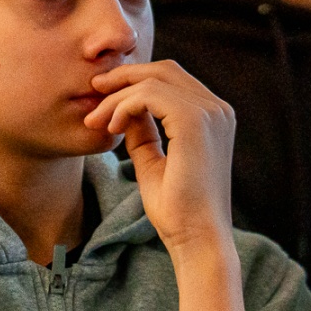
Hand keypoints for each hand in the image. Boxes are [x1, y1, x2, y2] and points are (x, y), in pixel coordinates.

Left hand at [86, 61, 236, 253]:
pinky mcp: (195, 121)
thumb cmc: (177, 211)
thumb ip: (143, 133)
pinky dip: (124, 105)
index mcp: (213, 118)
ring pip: (153, 81)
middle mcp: (217, 109)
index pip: (172, 80)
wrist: (196, 239)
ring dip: (118, 96)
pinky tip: (111, 127)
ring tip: (95, 120)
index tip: (103, 97)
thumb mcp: (153, 162)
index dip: (135, 81)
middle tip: (93, 90)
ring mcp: (210, 113)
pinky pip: (150, 94)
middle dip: (124, 77)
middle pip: (164, 70)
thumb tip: (125, 111)